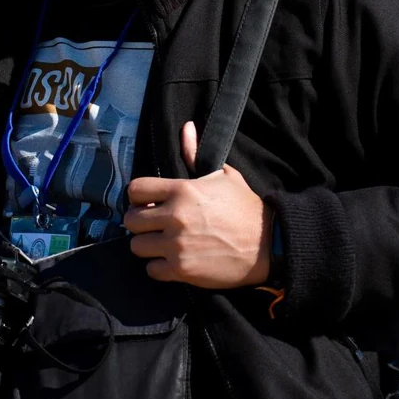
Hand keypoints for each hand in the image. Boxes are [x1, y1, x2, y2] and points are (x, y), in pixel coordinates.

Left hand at [123, 122, 271, 288]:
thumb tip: (187, 128)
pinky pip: (151, 270)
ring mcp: (177, 245)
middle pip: (130, 220)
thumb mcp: (222, 175)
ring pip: (136, 246)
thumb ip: (196, 153)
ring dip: (147, 245)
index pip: (135, 189)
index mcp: (182, 190)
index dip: (138, 196)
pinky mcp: (182, 269)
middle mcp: (175, 217)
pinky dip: (159, 267)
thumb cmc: (244, 207)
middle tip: (153, 225)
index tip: (147, 202)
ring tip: (161, 243)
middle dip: (140, 222)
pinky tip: (171, 260)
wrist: (268, 243)